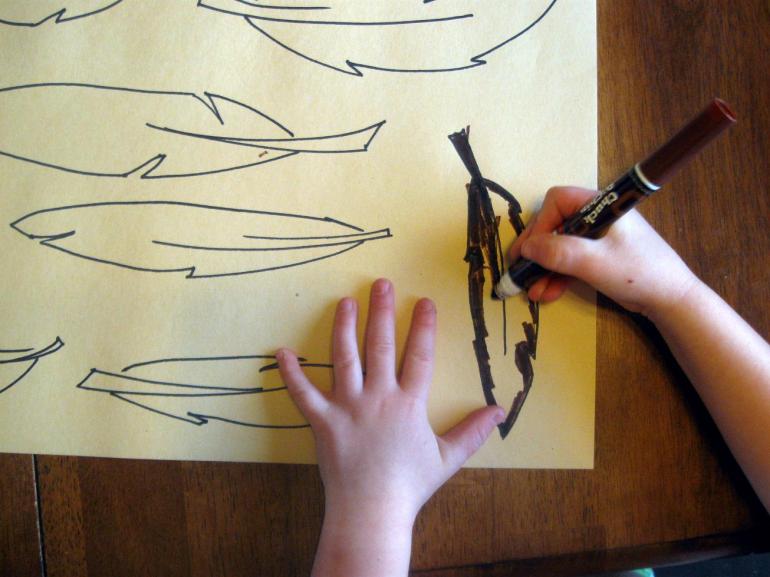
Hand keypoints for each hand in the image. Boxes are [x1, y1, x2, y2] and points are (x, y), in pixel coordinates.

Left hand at [277, 278, 503, 576]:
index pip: (419, 355)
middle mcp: (378, 397)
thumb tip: (500, 411)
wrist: (372, 511)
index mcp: (409, 403)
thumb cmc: (410, 485)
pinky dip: (291, 373)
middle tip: (381, 284)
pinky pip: (303, 394)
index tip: (424, 301)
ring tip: (346, 302)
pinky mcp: (322, 422)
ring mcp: (347, 407)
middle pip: (380, 346)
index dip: (423, 326)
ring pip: (344, 358)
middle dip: (382, 312)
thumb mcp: (448, 457)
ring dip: (345, 327)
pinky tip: (281, 352)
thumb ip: (473, 431)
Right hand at [508, 186, 697, 315]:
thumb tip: (526, 249)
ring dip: (543, 269)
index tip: (530, 251)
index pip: (558, 202)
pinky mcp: (597, 257)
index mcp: (600, 205)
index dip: (540, 225)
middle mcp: (595, 217)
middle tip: (520, 271)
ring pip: (558, 247)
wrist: (670, 299)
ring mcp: (596, 238)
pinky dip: (556, 276)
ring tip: (532, 291)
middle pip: (554, 225)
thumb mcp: (595, 262)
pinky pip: (568, 262)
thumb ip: (559, 253)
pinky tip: (546, 293)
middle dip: (537, 252)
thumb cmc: (638, 272)